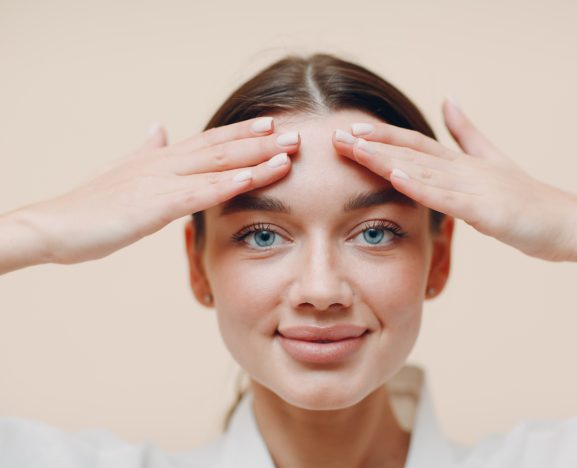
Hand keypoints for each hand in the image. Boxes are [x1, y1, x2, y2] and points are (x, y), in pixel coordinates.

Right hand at [17, 117, 297, 264]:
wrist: (55, 226)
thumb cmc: (89, 207)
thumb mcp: (123, 172)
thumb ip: (146, 150)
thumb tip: (158, 127)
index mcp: (161, 158)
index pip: (210, 141)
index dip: (242, 132)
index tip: (271, 124)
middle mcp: (165, 162)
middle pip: (222, 147)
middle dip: (261, 140)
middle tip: (296, 133)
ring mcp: (160, 181)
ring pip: (217, 165)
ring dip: (256, 157)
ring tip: (289, 150)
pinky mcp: (154, 204)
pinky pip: (198, 192)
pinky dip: (228, 184)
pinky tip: (253, 178)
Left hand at [332, 99, 576, 262]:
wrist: (565, 223)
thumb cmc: (527, 199)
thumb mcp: (492, 160)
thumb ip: (466, 132)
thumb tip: (448, 99)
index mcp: (461, 162)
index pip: (414, 144)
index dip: (382, 137)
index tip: (351, 131)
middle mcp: (463, 169)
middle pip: (410, 153)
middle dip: (371, 145)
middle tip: (336, 137)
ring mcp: (474, 187)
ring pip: (422, 170)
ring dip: (386, 159)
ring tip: (356, 149)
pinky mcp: (485, 210)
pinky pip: (447, 198)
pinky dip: (420, 186)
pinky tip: (396, 177)